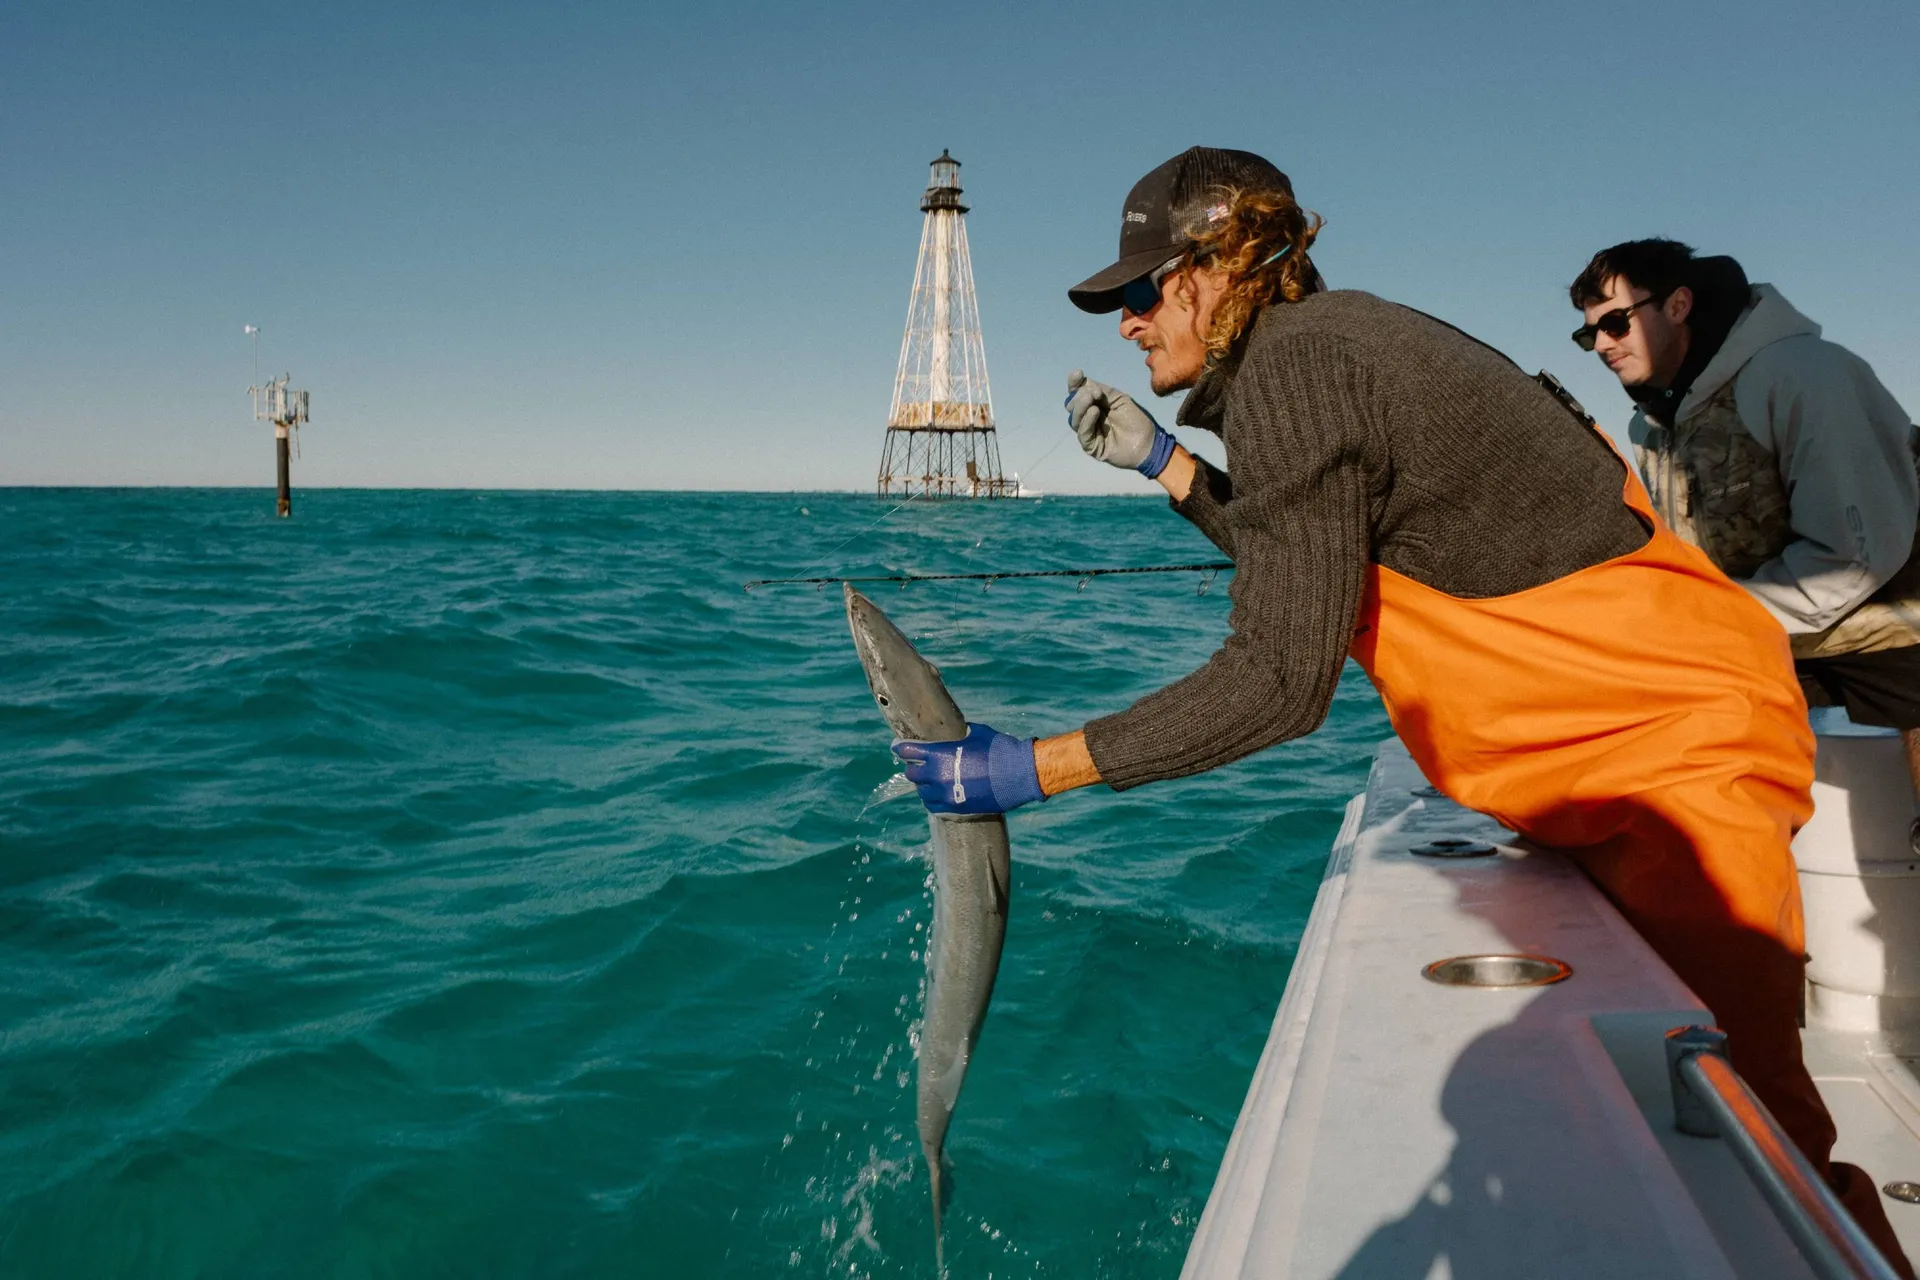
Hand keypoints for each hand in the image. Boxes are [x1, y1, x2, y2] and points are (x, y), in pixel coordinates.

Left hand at [892, 723, 1044, 815]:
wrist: (1019, 775)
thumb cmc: (999, 750)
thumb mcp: (977, 733)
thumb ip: (959, 734)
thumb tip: (955, 733)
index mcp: (939, 754)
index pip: (907, 751)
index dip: (899, 747)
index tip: (897, 746)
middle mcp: (937, 776)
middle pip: (911, 773)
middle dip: (913, 766)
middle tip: (917, 763)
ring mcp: (945, 794)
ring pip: (922, 792)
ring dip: (924, 785)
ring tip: (931, 780)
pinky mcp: (955, 808)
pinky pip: (933, 806)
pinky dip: (932, 800)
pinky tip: (938, 795)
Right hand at [1064, 371, 1176, 476]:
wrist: (1148, 441)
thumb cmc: (1135, 420)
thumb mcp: (1119, 399)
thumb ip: (1102, 391)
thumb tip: (1083, 382)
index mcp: (1094, 405)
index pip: (1077, 393)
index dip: (1074, 383)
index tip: (1077, 374)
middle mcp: (1087, 418)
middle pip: (1071, 405)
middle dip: (1079, 396)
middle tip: (1094, 393)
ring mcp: (1089, 433)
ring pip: (1074, 419)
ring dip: (1081, 406)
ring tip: (1092, 399)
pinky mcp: (1091, 447)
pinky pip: (1083, 433)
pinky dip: (1087, 420)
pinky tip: (1095, 411)